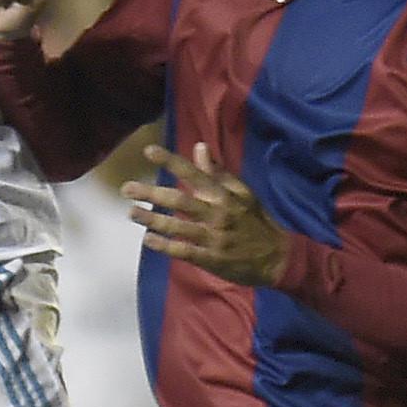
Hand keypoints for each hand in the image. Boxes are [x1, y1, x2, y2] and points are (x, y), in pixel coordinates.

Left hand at [125, 143, 288, 287]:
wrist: (278, 257)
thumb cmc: (256, 221)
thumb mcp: (243, 193)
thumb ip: (218, 172)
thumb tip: (199, 147)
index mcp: (225, 195)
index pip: (194, 174)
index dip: (171, 162)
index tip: (148, 150)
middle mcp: (217, 214)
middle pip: (180, 201)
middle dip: (151, 194)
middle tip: (127, 189)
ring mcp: (214, 238)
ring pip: (178, 227)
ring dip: (152, 220)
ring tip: (132, 213)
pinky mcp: (212, 259)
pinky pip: (184, 251)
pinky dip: (165, 246)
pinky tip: (148, 240)